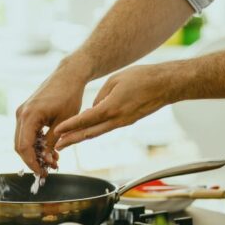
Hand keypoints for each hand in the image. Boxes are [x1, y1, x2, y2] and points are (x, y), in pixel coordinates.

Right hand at [14, 64, 86, 174]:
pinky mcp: (26, 113)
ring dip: (34, 153)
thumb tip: (47, 160)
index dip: (32, 163)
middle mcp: (21, 114)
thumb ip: (53, 142)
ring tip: (52, 160)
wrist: (68, 75)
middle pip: (19, 146)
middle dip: (32, 160)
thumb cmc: (69, 95)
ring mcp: (22, 113)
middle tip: (47, 170)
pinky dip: (35, 143)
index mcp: (29, 116)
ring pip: (22, 140)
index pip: (24, 147)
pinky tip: (49, 149)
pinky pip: (26, 133)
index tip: (42, 173)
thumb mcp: (64, 122)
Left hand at [55, 64, 176, 150]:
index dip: (70, 126)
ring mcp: (123, 122)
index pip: (85, 120)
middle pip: (89, 133)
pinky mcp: (127, 122)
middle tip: (56, 146)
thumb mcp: (115, 80)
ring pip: (97, 133)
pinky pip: (107, 128)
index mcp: (111, 108)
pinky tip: (84, 132)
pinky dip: (93, 131)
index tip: (56, 132)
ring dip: (81, 138)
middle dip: (71, 140)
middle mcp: (117, 119)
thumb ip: (100, 96)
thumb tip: (92, 109)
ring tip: (66, 143)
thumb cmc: (143, 77)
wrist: (167, 84)